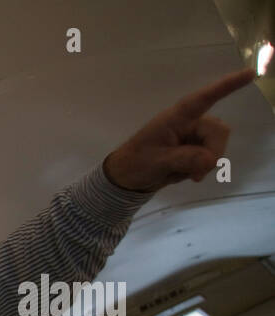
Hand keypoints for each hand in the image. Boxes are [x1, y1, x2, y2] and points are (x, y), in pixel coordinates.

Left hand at [102, 68, 254, 192]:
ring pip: (217, 146)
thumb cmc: (136, 163)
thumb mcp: (158, 162)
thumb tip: (209, 159)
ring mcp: (193, 136)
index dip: (227, 86)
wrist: (127, 178)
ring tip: (184, 174)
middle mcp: (189, 123)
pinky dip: (202, 169)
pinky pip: (210, 157)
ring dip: (206, 164)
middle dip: (213, 153)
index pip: (204, 98)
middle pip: (219, 131)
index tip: (250, 73)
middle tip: (196, 175)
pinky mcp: (195, 149)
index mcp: (177, 117)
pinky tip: (186, 174)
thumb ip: (184, 158)